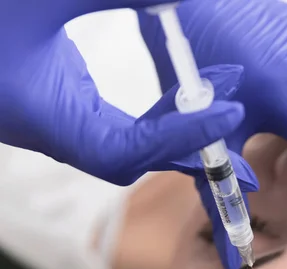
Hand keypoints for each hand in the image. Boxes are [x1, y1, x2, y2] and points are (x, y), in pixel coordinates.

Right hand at [0, 0, 245, 184]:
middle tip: (236, 105)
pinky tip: (179, 88)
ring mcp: (56, 121)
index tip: (230, 110)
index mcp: (43, 117)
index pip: (128, 150)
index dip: (181, 135)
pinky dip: (155, 113)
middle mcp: (51, 131)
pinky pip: (119, 126)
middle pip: (136, 155)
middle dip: (189, 137)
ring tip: (218, 93)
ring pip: (129, 143)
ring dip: (176, 125)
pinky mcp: (61, 106)